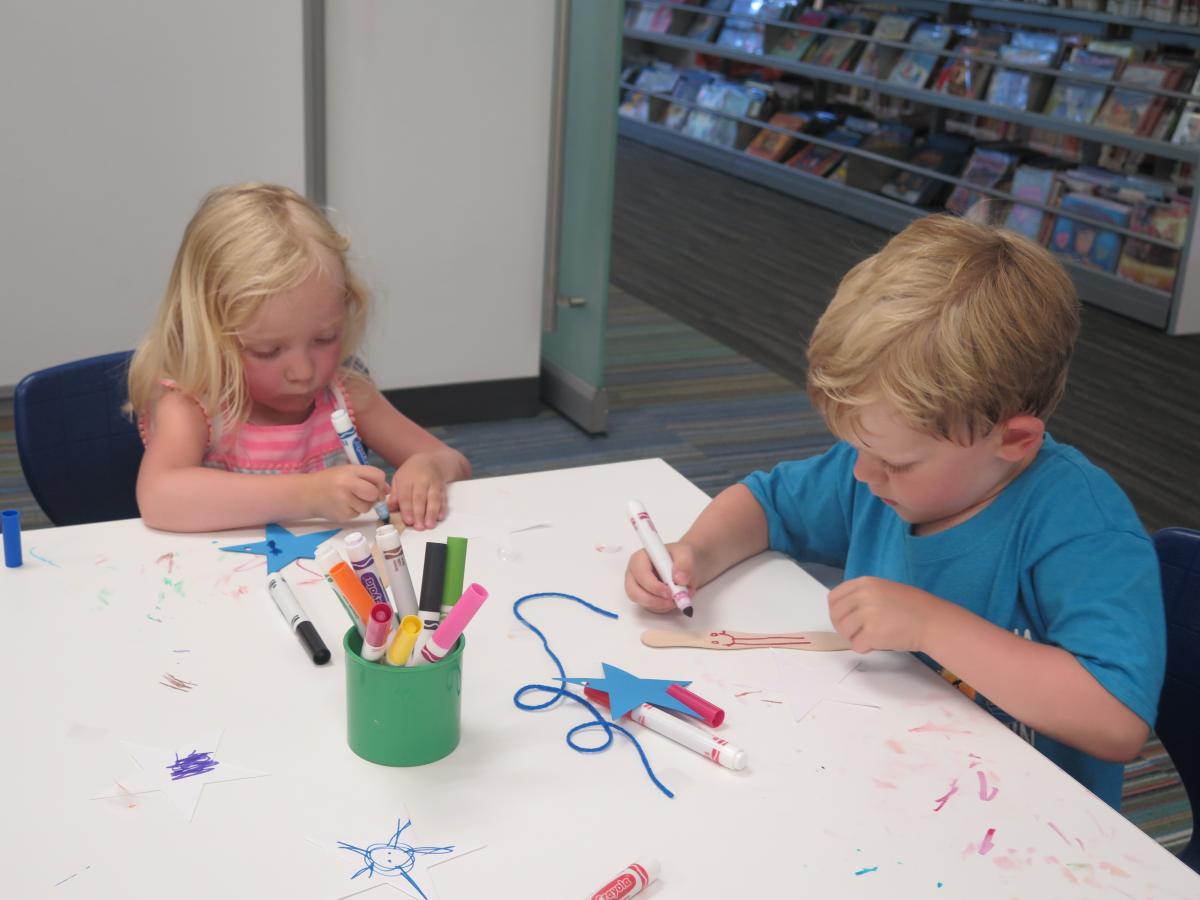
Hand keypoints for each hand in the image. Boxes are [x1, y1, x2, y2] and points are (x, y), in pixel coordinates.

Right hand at [306, 465, 388, 521]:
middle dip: (373, 496)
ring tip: (350, 499)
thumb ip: (367, 477)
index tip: (375, 485)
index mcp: (349, 472)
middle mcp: (346, 486)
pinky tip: (343, 505)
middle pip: (374, 494)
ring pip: (368, 507)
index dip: (380, 482)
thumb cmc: (330, 481)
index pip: (377, 476)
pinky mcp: (342, 515)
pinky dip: (354, 511)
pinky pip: (357, 514)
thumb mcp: (347, 471)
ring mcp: (343, 502)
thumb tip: (388, 490)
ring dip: (364, 504)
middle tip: (365, 494)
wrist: (306, 494)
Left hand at [389, 453, 447, 529]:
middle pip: (420, 498)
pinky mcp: (443, 488)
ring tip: (430, 525)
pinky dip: (442, 508)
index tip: (408, 521)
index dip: (407, 509)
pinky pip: (443, 498)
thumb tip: (390, 508)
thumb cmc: (411, 473)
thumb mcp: (398, 479)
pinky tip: (440, 517)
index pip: (406, 495)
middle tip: (419, 527)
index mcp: (407, 479)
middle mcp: (421, 480)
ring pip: (433, 499)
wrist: (430, 461)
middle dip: (420, 514)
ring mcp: (434, 484)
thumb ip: (395, 495)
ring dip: (432, 513)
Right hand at [624, 542, 696, 613]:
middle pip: (634, 592)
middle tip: (672, 600)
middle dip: (655, 600)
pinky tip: (675, 598)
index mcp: (640, 558)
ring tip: (680, 596)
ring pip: (644, 603)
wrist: (687, 565)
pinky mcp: (646, 598)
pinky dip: (665, 607)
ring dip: (663, 604)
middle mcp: (635, 574)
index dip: (653, 585)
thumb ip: (684, 564)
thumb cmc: (681, 556)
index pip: (640, 574)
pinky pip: (652, 608)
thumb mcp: (687, 554)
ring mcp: (639, 587)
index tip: (669, 591)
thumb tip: (678, 578)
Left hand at [827, 577, 946, 653]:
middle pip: (836, 616)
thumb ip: (863, 595)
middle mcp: (862, 596)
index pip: (834, 597)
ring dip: (855, 638)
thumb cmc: (913, 607)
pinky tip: (879, 643)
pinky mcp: (871, 633)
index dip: (836, 611)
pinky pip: (856, 645)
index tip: (844, 619)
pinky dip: (865, 648)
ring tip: (872, 637)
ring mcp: (866, 614)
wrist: (933, 622)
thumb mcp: (885, 589)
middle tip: (859, 633)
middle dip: (844, 627)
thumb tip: (845, 610)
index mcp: (865, 583)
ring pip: (844, 632)